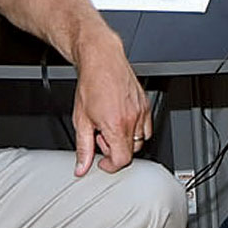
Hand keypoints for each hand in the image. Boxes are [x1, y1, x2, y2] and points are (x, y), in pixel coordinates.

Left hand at [70, 26, 149, 174]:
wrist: (101, 60)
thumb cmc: (91, 84)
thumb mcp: (81, 120)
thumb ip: (83, 148)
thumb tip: (82, 167)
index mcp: (116, 125)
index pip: (122, 160)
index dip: (110, 166)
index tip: (102, 162)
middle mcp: (132, 119)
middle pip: (131, 152)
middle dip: (115, 151)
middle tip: (100, 138)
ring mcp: (141, 111)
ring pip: (140, 140)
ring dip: (125, 140)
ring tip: (110, 128)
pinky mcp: (146, 104)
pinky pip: (146, 127)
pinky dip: (135, 130)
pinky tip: (120, 120)